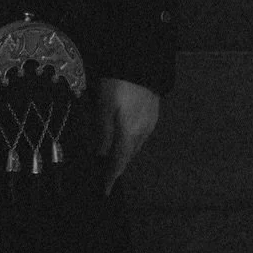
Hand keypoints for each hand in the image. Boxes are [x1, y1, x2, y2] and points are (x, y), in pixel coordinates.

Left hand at [97, 78, 159, 193]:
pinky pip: (141, 134)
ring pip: (136, 145)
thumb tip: (100, 155)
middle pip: (129, 155)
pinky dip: (131, 141)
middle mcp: (143, 131)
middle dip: (118, 167)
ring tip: (113, 159)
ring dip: (125, 154)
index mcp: (130, 133)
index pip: (119, 161)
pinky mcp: (153, 111)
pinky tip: (125, 137)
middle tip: (106, 176)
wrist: (142, 61)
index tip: (106, 191)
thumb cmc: (118, 84)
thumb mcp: (103, 106)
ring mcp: (150, 121)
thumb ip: (102, 131)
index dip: (111, 176)